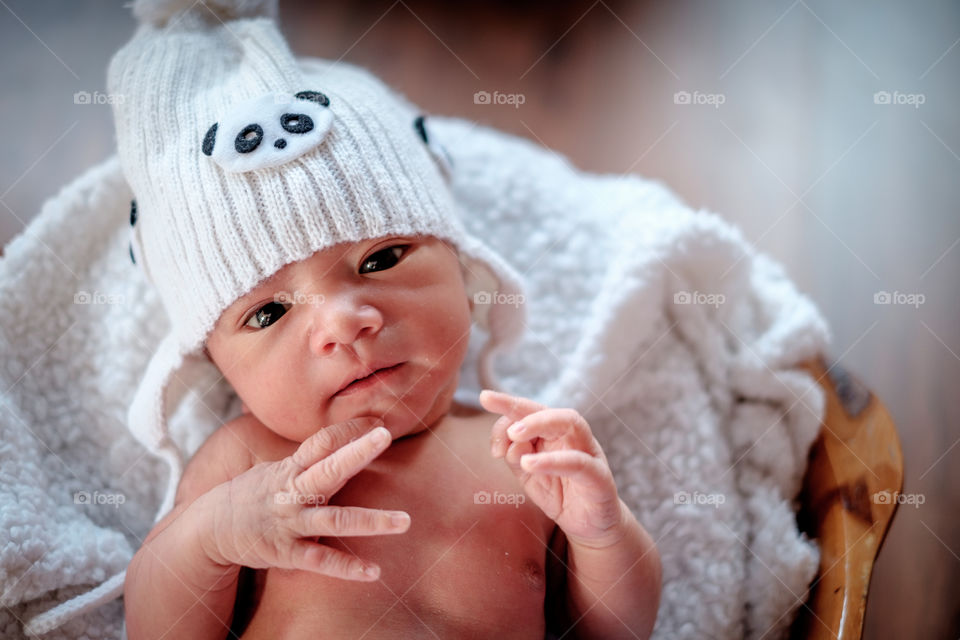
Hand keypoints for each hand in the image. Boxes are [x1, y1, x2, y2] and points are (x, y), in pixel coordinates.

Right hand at [198, 417, 409, 580]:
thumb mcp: (277, 469)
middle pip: (329, 469)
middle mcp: (293, 493)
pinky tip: (373, 572)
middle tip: (386, 436)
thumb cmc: (253, 494)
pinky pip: (321, 562)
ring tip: (404, 521)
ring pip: (335, 520)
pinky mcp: (287, 554)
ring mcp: (291, 524)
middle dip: (358, 453)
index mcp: (291, 469)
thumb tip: (340, 438)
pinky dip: (347, 567)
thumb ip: (308, 459)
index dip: (348, 429)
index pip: (322, 442)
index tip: (379, 421)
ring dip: (371, 521)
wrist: (210, 528)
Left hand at [479, 390, 626, 548]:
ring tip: (514, 436)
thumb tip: (507, 442)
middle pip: (551, 410)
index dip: (507, 404)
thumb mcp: (528, 474)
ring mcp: (589, 454)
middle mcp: (573, 437)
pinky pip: (579, 463)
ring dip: (540, 424)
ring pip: (572, 425)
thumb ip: (515, 455)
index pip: (530, 411)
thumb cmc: (558, 493)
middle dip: (522, 408)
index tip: (484, 398)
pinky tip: (529, 463)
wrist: (590, 526)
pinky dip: (553, 461)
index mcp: (554, 433)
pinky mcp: (599, 478)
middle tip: (501, 422)